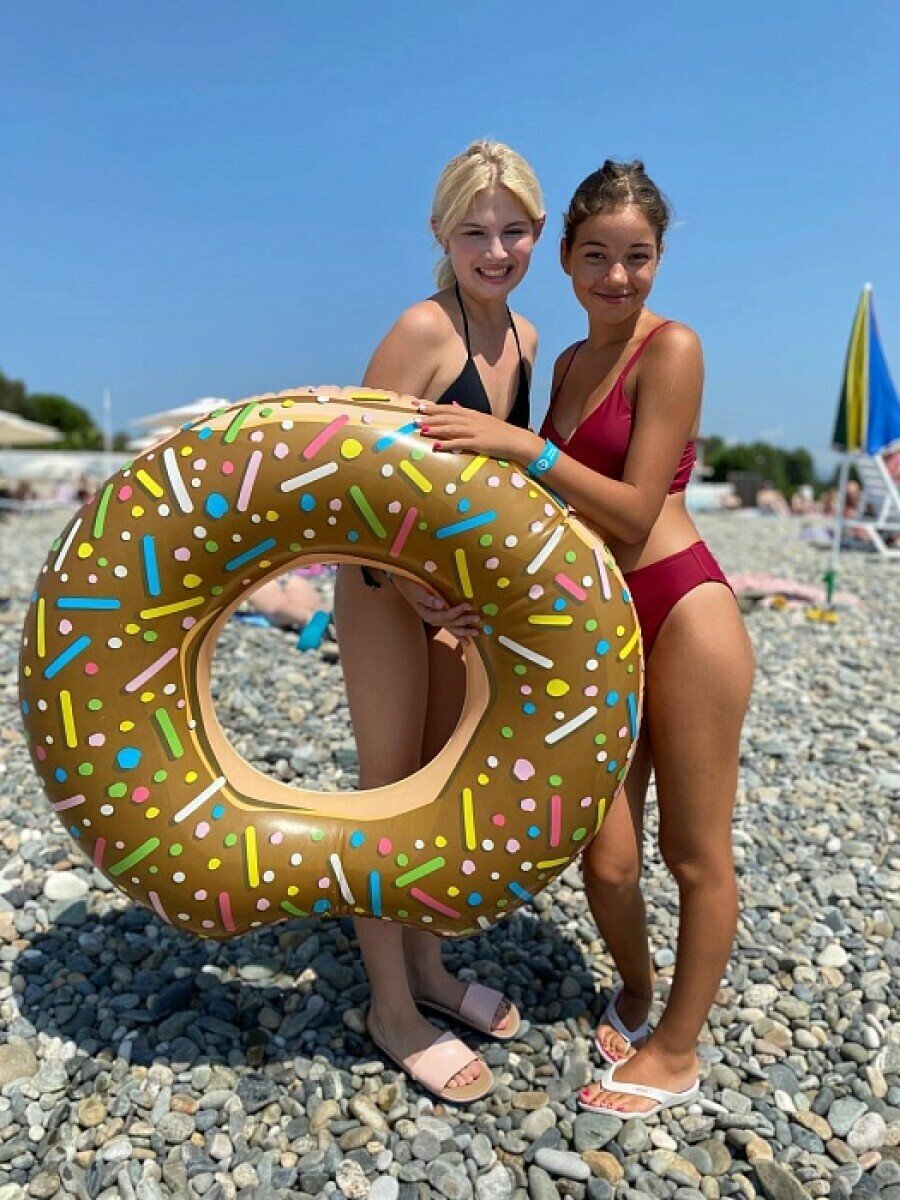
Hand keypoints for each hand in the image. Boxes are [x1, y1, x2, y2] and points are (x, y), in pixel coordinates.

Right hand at [391, 574, 481, 642]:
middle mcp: (433, 619)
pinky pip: (450, 626)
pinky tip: (465, 639)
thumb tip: (441, 604)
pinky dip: (458, 633)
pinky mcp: (438, 617)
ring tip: (476, 632)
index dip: (457, 611)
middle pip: (451, 623)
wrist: (405, 585)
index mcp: (428, 614)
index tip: (468, 605)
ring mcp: (435, 619)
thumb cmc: (411, 587)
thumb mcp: (418, 592)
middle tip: (478, 619)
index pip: (446, 615)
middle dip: (465, 621)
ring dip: (464, 630)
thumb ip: (429, 599)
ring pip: (452, 627)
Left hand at [415, 402, 542, 463]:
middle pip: (447, 417)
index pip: (448, 408)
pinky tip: (437, 446)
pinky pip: (460, 443)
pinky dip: (448, 444)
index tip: (417, 405)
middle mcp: (471, 420)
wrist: (516, 440)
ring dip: (436, 428)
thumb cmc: (499, 432)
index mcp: (471, 413)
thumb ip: (466, 413)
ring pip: (451, 428)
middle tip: (414, 417)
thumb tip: (454, 404)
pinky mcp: (479, 443)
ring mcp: (475, 431)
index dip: (432, 406)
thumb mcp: (482, 419)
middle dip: (430, 416)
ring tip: (421, 429)